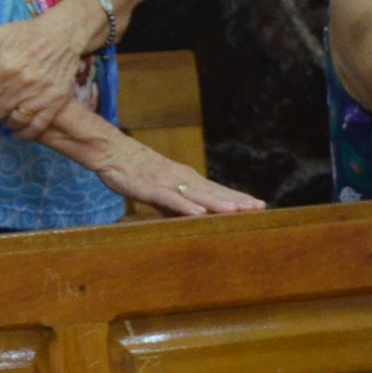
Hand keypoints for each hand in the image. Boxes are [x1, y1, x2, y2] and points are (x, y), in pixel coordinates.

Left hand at [0, 2, 97, 139]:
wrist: (61, 36)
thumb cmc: (25, 34)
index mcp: (5, 68)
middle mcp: (22, 84)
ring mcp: (40, 95)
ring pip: (15, 120)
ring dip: (5, 122)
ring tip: (3, 115)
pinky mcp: (55, 102)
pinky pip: (38, 125)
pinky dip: (25, 133)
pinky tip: (17, 131)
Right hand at [87, 136, 264, 217]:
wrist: (111, 152)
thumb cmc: (136, 171)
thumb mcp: (161, 189)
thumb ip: (177, 204)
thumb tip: (192, 220)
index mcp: (186, 178)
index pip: (217, 189)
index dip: (237, 198)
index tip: (260, 205)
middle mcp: (181, 178)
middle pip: (213, 191)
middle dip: (237, 200)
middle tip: (260, 208)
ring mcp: (167, 182)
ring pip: (197, 194)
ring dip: (219, 202)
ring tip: (239, 210)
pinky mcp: (150, 187)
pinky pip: (170, 198)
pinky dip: (186, 205)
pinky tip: (200, 212)